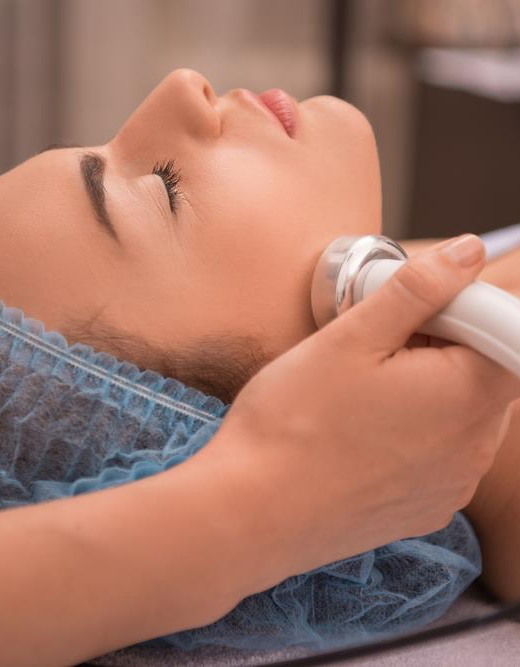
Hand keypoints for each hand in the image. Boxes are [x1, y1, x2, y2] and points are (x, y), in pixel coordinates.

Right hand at [204, 235, 519, 584]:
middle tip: (380, 348)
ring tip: (366, 394)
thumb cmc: (294, 423)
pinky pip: (444, 455)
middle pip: (487, 373)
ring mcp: (453, 485)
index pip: (507, 332)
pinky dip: (420, 433)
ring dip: (432, 390)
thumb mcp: (351, 338)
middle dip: (446, 348)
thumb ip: (418, 290)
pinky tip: (365, 433)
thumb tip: (469, 253)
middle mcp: (475, 448)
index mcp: (467, 395)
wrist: (252, 514)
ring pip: (464, 414)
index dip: (466, 311)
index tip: (420, 311)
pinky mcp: (428, 508)